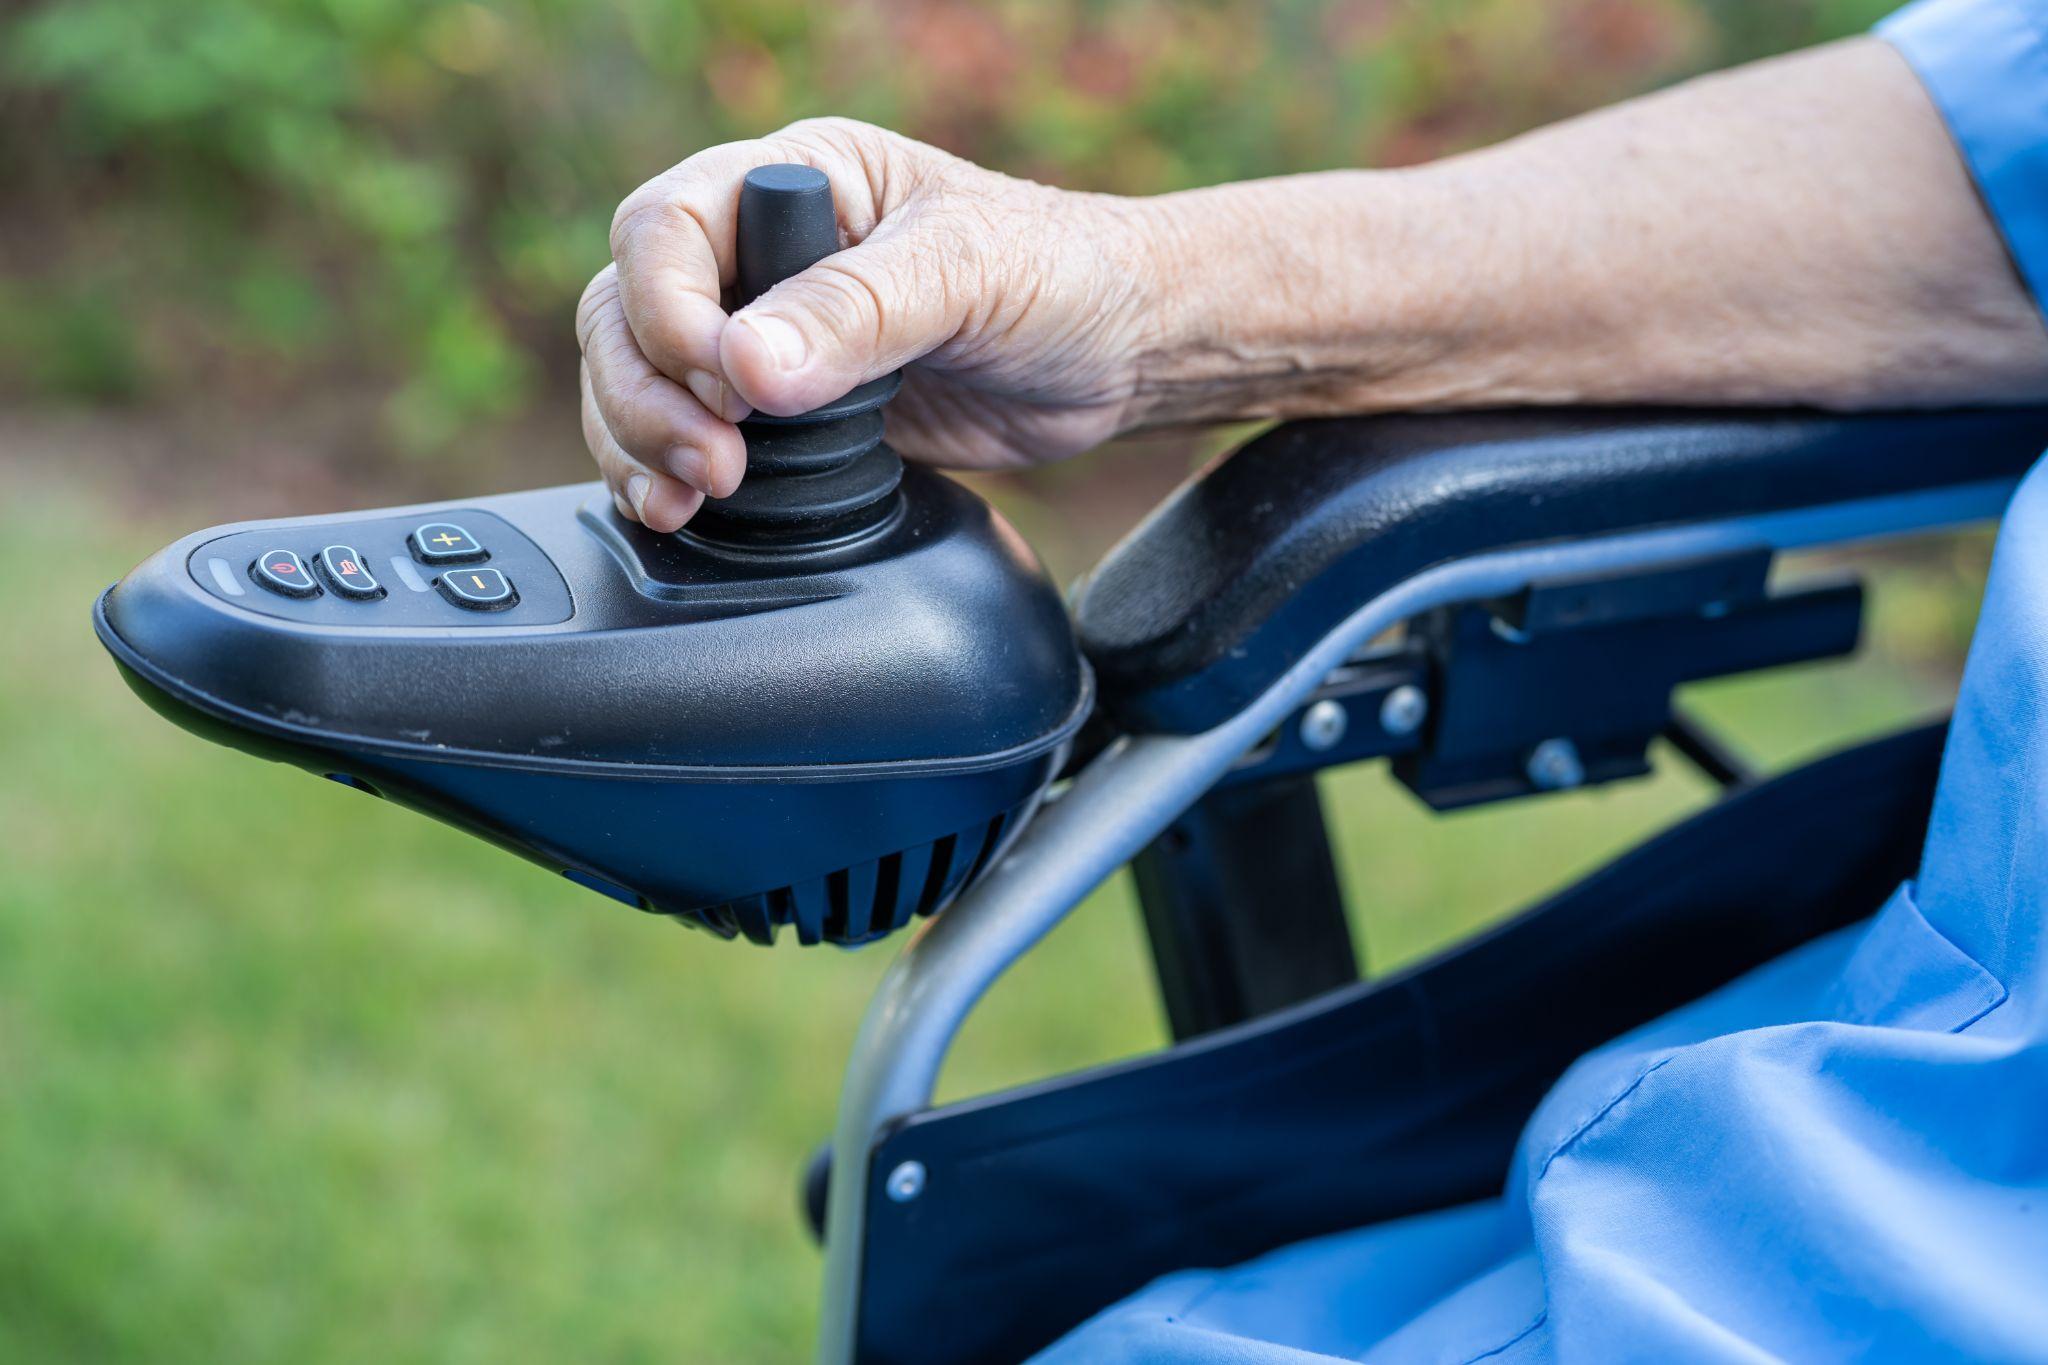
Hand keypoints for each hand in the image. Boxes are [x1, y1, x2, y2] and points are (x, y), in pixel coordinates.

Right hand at [578, 118, 1160, 529]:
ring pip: (639, 381)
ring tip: (689, 496)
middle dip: (646, 395)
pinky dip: (662, 477)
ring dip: (641, 443)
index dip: (670, 312)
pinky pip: (684, 440)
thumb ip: (856, 314)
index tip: (729, 385)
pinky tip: (677, 511)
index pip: (665, 229)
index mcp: (795, 180)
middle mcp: (761, 254)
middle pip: (627, 312)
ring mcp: (766, 339)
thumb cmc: (1062, 277)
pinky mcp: (782, 419)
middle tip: (713, 464)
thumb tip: (749, 366)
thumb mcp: (965, 275)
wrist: (1120, 355)